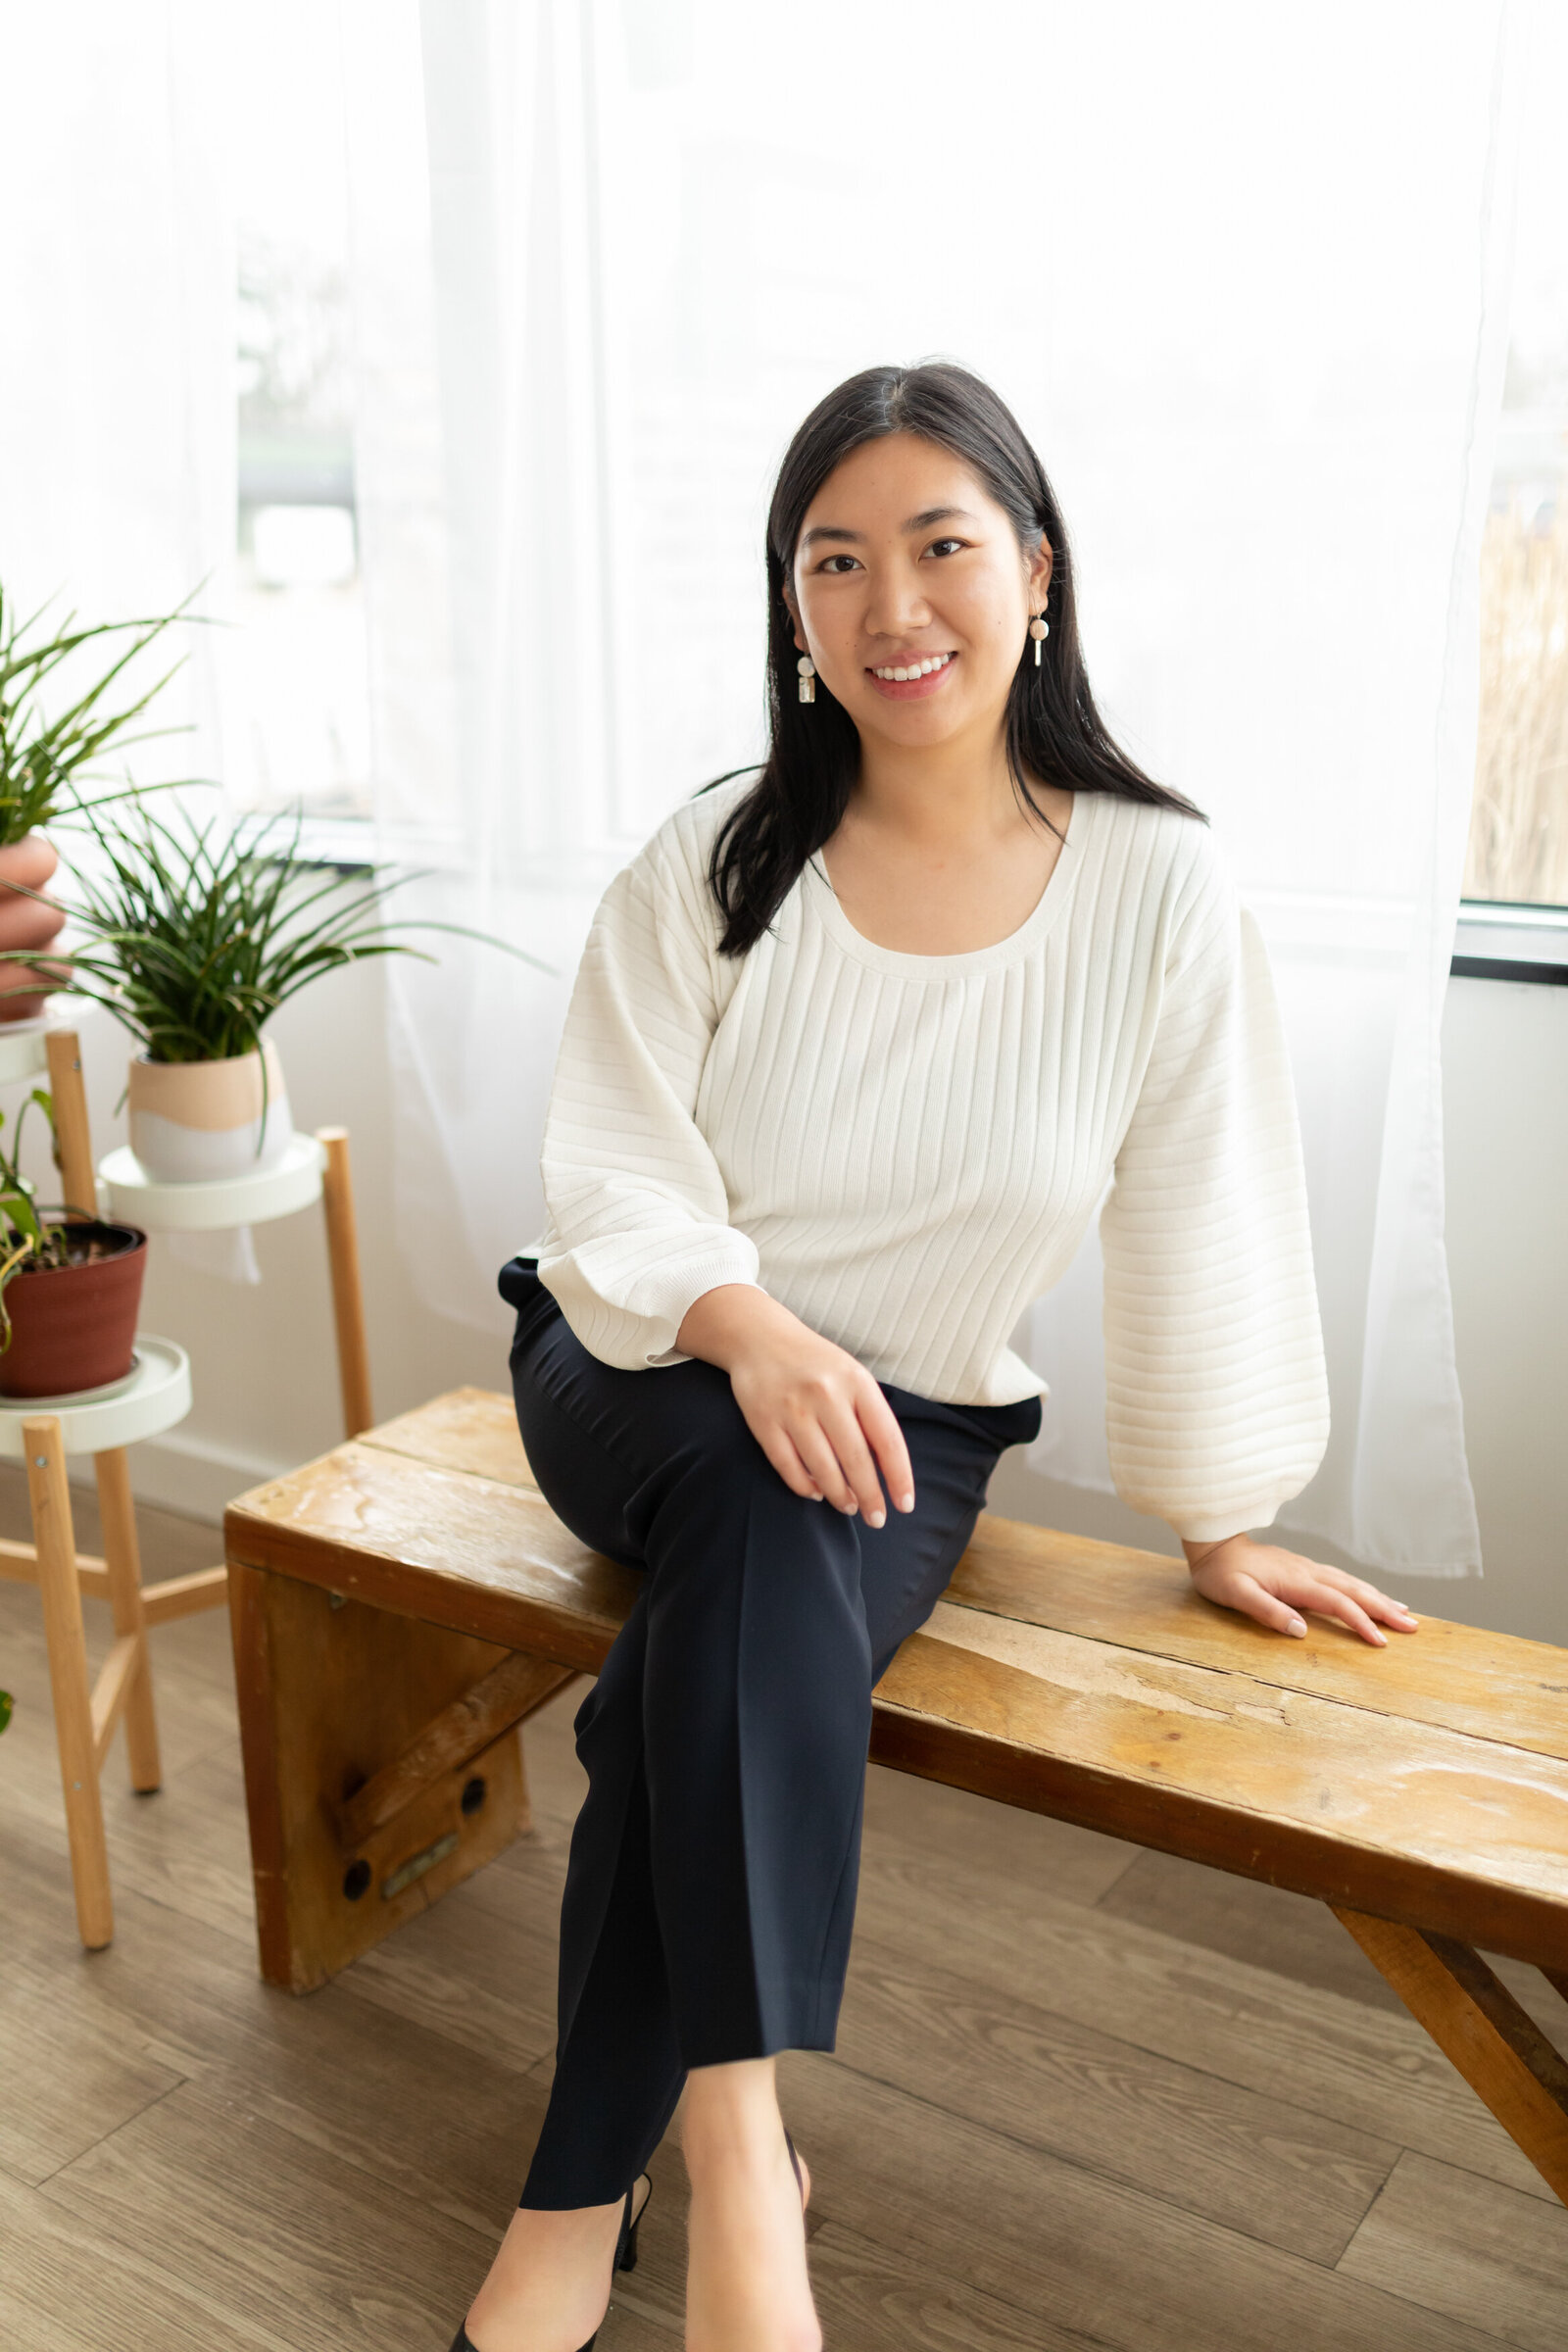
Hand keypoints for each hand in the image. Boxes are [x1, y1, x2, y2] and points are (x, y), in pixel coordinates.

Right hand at [676, 1284, 914, 1525]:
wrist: (759, 1337)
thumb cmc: (815, 1363)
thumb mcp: (852, 1375)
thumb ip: (869, 1414)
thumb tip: (888, 1468)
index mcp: (856, 1382)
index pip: (887, 1439)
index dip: (899, 1477)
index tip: (905, 1504)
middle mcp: (826, 1394)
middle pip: (855, 1459)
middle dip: (870, 1496)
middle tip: (876, 1518)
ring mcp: (792, 1408)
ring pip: (822, 1468)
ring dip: (839, 1495)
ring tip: (849, 1506)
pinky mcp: (763, 1421)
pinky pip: (788, 1466)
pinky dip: (804, 1486)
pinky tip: (816, 1493)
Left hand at [1182, 1533, 1418, 1645]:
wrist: (1213, 1543)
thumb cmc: (1221, 1573)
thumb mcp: (1236, 1594)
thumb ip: (1267, 1611)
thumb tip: (1301, 1630)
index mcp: (1296, 1580)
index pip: (1337, 1603)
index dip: (1360, 1623)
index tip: (1381, 1643)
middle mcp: (1307, 1572)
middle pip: (1354, 1591)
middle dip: (1384, 1609)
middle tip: (1412, 1626)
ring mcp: (1306, 1568)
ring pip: (1350, 1583)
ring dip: (1378, 1597)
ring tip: (1403, 1611)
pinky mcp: (1302, 1568)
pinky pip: (1340, 1580)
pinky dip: (1361, 1589)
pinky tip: (1369, 1594)